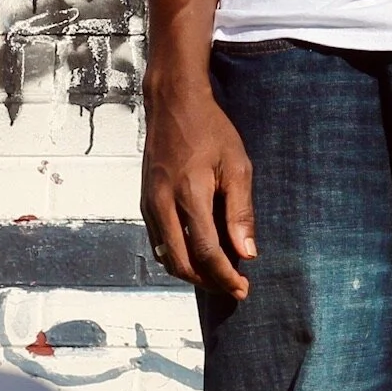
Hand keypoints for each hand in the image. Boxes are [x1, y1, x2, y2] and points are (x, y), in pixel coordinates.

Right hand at [142, 77, 256, 297]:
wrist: (172, 103)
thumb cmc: (210, 130)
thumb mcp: (237, 165)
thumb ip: (241, 212)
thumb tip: (247, 253)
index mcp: (190, 195)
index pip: (207, 252)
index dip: (226, 276)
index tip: (243, 288)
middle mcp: (163, 204)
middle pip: (182, 263)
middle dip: (208, 282)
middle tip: (232, 286)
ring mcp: (149, 204)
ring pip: (166, 257)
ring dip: (191, 272)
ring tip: (218, 274)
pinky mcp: (144, 202)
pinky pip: (158, 242)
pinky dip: (177, 256)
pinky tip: (197, 253)